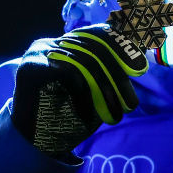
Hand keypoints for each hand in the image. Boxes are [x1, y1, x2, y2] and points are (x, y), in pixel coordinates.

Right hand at [11, 26, 147, 158]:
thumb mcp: (95, 89)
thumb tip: (142, 61)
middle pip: (96, 50)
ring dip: (105, 91)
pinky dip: (82, 95)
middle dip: (118, 77)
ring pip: (85, 62)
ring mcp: (40, 51)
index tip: (141, 68)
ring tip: (115, 113)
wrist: (30, 136)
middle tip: (131, 104)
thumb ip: (111, 72)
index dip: (123, 48)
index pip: (101, 35)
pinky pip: (68, 74)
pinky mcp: (31, 65)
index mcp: (69, 42)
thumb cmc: (67, 111)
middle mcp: (54, 42)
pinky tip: (86, 114)